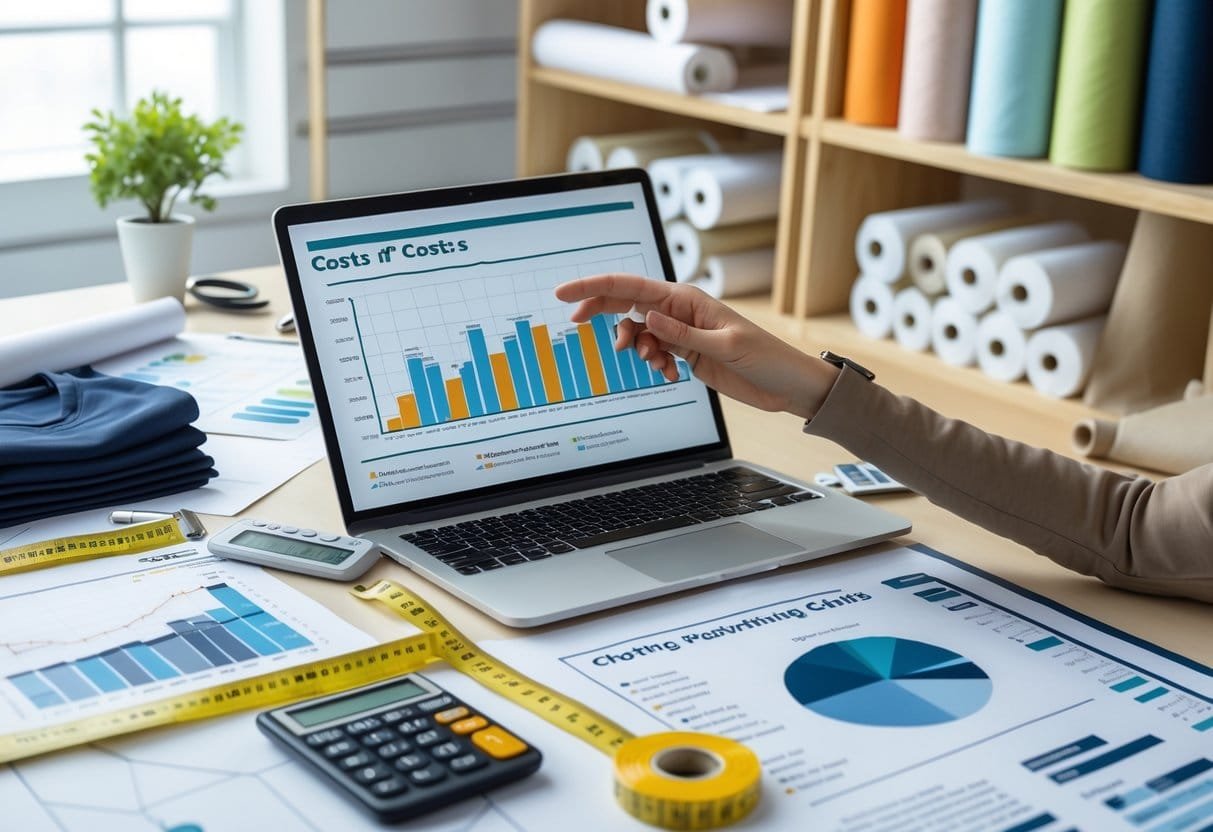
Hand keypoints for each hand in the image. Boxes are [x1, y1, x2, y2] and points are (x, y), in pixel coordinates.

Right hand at [554, 274, 838, 419]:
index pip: (631, 287)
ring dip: (637, 348)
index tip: (566, 292)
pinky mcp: (685, 352)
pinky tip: (671, 376)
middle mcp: (679, 311)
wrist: (787, 387)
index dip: (595, 287)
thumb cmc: (766, 359)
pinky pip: (654, 352)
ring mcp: (680, 331)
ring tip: (657, 364)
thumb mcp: (725, 347)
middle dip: (601, 311)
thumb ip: (682, 335)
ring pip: (638, 331)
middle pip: (626, 302)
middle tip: (577, 322)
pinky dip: (654, 365)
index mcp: (686, 299)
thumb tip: (647, 318)